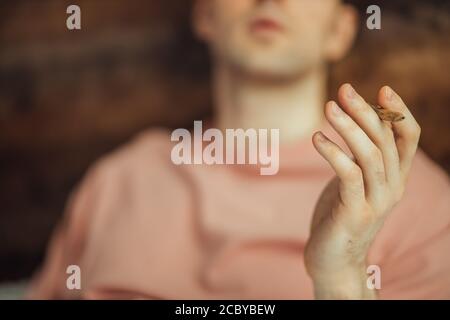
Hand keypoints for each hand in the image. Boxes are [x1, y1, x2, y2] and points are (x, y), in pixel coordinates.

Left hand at [304, 84, 420, 298]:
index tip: (382, 89)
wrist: (334, 260)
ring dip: (349, 127)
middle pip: (386, 140)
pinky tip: (317, 138)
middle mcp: (392, 188)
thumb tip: (352, 121)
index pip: (408, 138)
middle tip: (343, 90)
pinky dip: (333, 152)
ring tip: (328, 107)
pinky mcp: (355, 213)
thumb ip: (360, 157)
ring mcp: (376, 202)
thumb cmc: (340, 215)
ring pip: (370, 154)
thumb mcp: (355, 181)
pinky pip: (348, 175)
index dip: (399, 111)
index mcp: (395, 177)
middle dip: (365, 111)